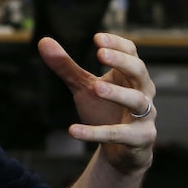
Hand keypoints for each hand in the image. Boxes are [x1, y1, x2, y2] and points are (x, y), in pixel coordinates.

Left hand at [38, 33, 155, 172]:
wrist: (122, 149)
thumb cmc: (105, 109)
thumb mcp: (83, 86)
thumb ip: (66, 66)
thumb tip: (43, 41)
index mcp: (129, 75)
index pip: (131, 52)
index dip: (117, 44)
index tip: (97, 38)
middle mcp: (142, 92)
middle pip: (139, 71)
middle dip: (122, 61)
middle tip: (100, 54)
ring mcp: (144, 115)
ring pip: (136, 100)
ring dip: (118, 93)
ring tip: (95, 87)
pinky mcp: (139, 138)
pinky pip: (118, 134)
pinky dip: (96, 132)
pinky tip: (73, 130)